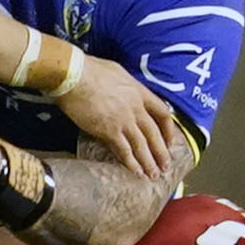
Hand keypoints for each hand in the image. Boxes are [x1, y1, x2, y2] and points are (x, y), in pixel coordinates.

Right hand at [57, 56, 177, 178]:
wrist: (75, 76)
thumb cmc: (89, 69)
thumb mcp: (117, 72)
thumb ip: (125, 86)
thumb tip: (124, 90)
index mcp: (139, 91)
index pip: (162, 113)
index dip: (168, 130)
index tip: (170, 141)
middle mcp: (136, 108)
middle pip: (154, 134)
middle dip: (162, 152)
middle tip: (166, 166)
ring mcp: (124, 120)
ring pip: (142, 146)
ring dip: (149, 162)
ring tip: (154, 175)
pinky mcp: (109, 131)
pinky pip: (124, 150)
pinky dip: (131, 163)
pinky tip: (136, 172)